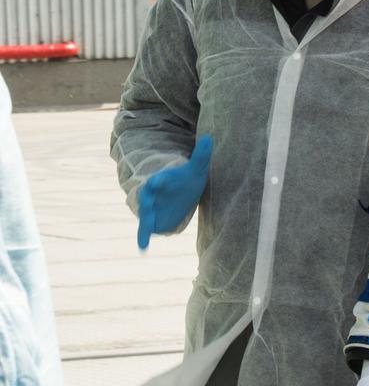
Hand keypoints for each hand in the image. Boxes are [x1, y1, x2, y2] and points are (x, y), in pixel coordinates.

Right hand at [137, 134, 212, 248]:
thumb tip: (208, 138)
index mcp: (162, 179)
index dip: (160, 179)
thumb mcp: (196, 168)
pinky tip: (142, 248)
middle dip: (146, 200)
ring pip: (145, 213)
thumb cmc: (186, 178)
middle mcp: (152, 194)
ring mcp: (150, 208)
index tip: (159, 180)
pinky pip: (145, 229)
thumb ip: (201, 155)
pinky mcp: (152, 220)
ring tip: (143, 233)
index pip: (159, 178)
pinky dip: (142, 237)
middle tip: (147, 204)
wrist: (178, 192)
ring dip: (145, 221)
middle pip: (146, 197)